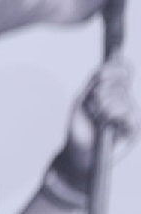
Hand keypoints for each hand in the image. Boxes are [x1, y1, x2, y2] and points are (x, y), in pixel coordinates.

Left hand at [55, 55, 137, 186]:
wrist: (79, 152)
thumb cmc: (80, 126)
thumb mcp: (82, 100)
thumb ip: (97, 82)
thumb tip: (114, 62)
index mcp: (112, 90)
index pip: (122, 69)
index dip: (114, 68)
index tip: (98, 77)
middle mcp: (125, 99)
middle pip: (119, 82)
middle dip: (99, 94)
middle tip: (91, 109)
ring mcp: (131, 113)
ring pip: (122, 98)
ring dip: (103, 108)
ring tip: (96, 119)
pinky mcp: (135, 128)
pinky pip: (130, 115)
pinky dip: (113, 118)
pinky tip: (107, 125)